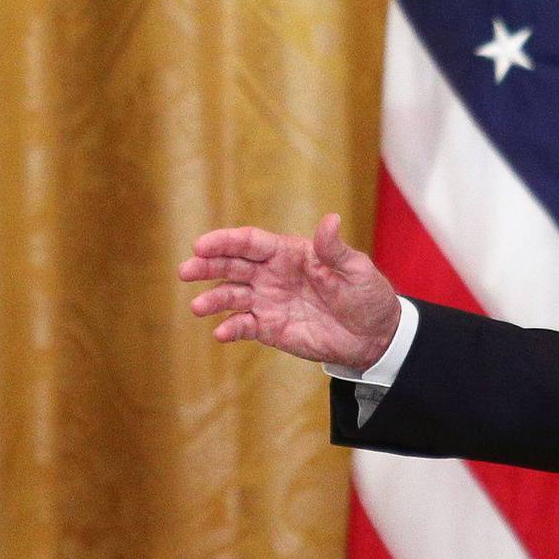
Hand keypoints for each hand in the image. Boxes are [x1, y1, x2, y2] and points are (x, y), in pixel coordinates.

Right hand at [179, 213, 400, 369]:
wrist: (373, 337)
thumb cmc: (367, 296)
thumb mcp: (357, 270)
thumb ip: (335, 249)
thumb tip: (329, 220)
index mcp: (288, 253)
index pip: (250, 243)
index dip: (225, 242)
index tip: (201, 246)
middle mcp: (271, 275)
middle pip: (231, 266)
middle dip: (206, 266)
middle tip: (185, 271)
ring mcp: (266, 301)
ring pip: (230, 296)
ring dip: (213, 300)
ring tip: (199, 307)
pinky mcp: (268, 328)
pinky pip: (242, 326)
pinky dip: (230, 329)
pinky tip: (222, 333)